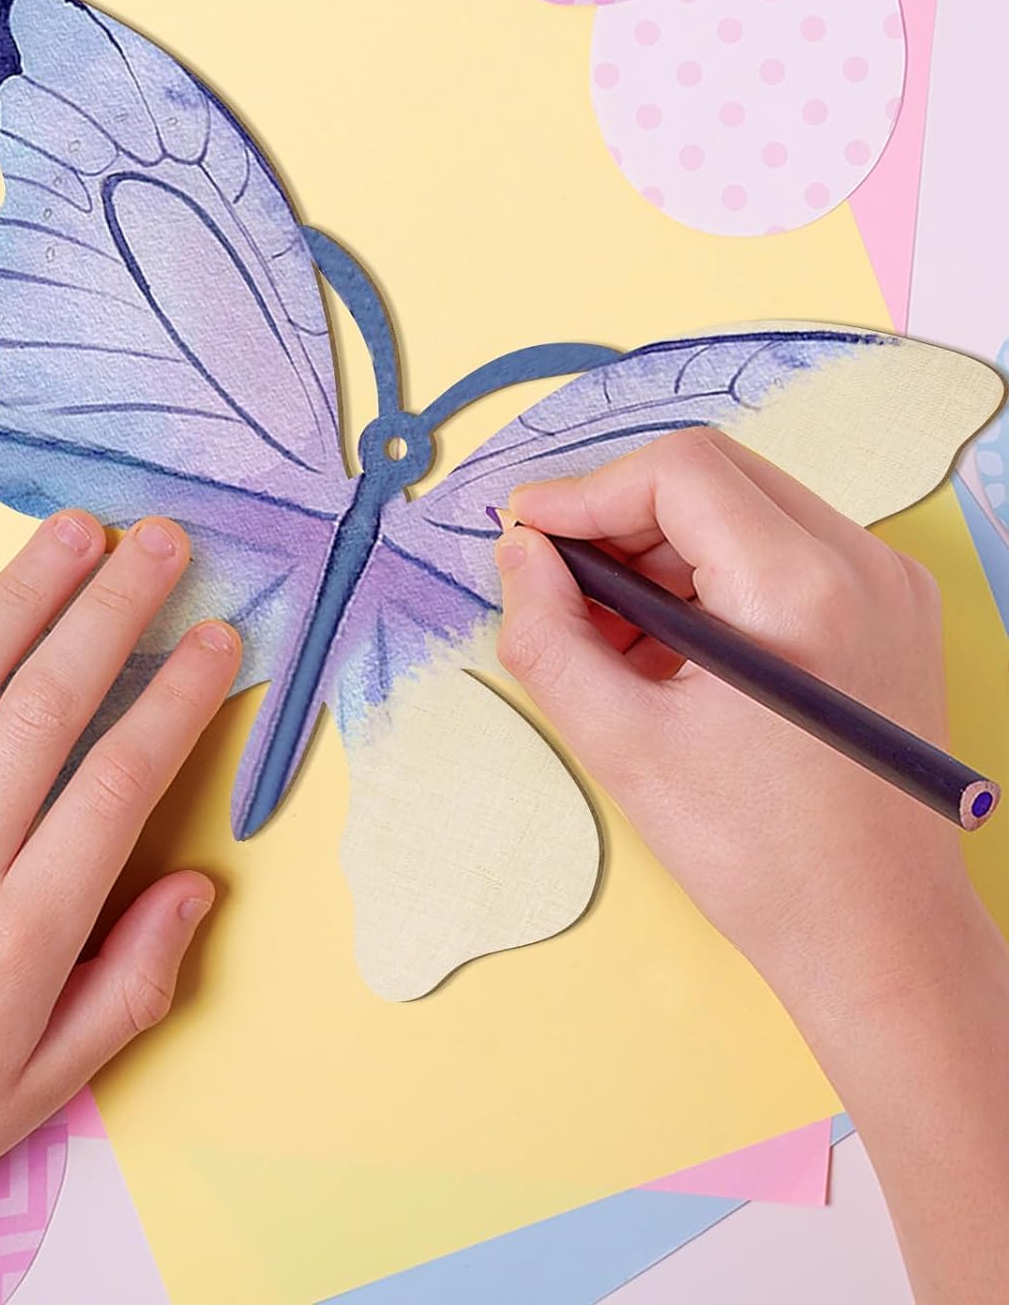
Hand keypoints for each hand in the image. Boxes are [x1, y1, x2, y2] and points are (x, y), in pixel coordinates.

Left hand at [0, 512, 239, 1304]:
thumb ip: (134, 982)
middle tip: (161, 541)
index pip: (121, 780)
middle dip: (116, 610)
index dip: (180, 695)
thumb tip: (196, 884)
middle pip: (46, 708)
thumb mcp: (45, 1085)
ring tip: (75, 532)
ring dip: (21, 595)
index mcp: (20, 935)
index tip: (217, 637)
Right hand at [494, 428, 1008, 1304]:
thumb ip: (549, 635)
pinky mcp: (888, 613)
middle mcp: (862, 563)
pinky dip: (707, 577)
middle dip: (618, 517)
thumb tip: (520, 552)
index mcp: (801, 588)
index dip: (585, 492)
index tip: (525, 537)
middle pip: (712, 477)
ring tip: (604, 631)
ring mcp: (887, 585)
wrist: (879, 937)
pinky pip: (779, 552)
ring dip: (659, 550)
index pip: (678, 471)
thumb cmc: (756, 856)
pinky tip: (663, 646)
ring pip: (743, 509)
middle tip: (556, 583)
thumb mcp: (623, 745)